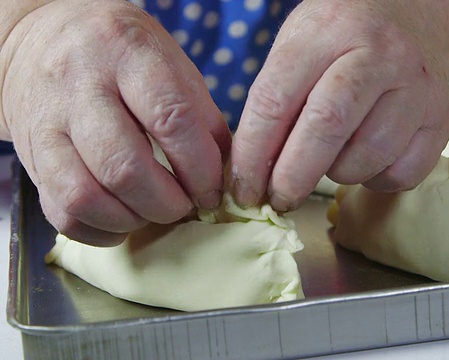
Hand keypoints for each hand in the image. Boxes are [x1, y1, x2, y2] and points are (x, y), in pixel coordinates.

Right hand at [0, 0, 230, 245]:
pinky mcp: (29, 155)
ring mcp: (47, 122)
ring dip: (130, 220)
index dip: (200, 170)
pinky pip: (60, 212)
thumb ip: (202, 116)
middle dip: (166, 204)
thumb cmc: (123, 54)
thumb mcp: (171, 63)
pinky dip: (97, 230)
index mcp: (129, 54)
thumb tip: (226, 175)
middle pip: (125, 167)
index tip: (211, 192)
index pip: (172, 121)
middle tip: (183, 206)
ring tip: (151, 213)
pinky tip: (121, 220)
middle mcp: (81, 85)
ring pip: (85, 196)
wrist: (44, 38)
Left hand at [231, 0, 448, 210]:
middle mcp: (381, 55)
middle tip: (278, 198)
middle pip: (327, 127)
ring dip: (337, 174)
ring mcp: (418, 87)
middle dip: (293, 177)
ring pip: (367, 158)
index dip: (252, 154)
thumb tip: (254, 174)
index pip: (276, 99)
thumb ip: (275, 101)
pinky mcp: (442, 118)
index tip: (243, 187)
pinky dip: (376, 179)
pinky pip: (402, 174)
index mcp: (329, 31)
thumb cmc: (345, 35)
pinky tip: (368, 158)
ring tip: (332, 156)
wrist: (411, 12)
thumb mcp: (299, 45)